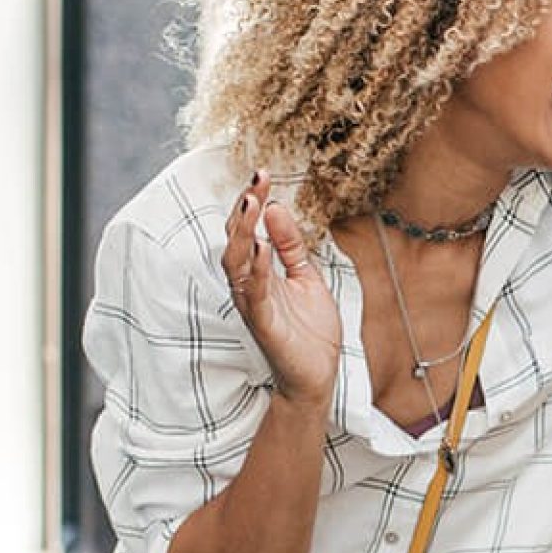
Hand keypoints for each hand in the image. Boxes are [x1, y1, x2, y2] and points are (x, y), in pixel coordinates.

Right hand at [221, 170, 343, 404]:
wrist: (316, 377)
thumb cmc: (307, 331)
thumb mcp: (305, 278)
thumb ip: (291, 246)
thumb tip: (276, 208)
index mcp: (258, 273)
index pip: (247, 231)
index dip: (252, 202)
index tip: (262, 174)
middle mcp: (249, 286)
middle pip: (235, 242)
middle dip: (243, 210)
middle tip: (255, 182)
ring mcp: (253, 305)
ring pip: (236, 264)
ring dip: (243, 233)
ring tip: (251, 204)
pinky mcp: (263, 324)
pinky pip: (254, 293)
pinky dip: (256, 269)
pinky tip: (261, 247)